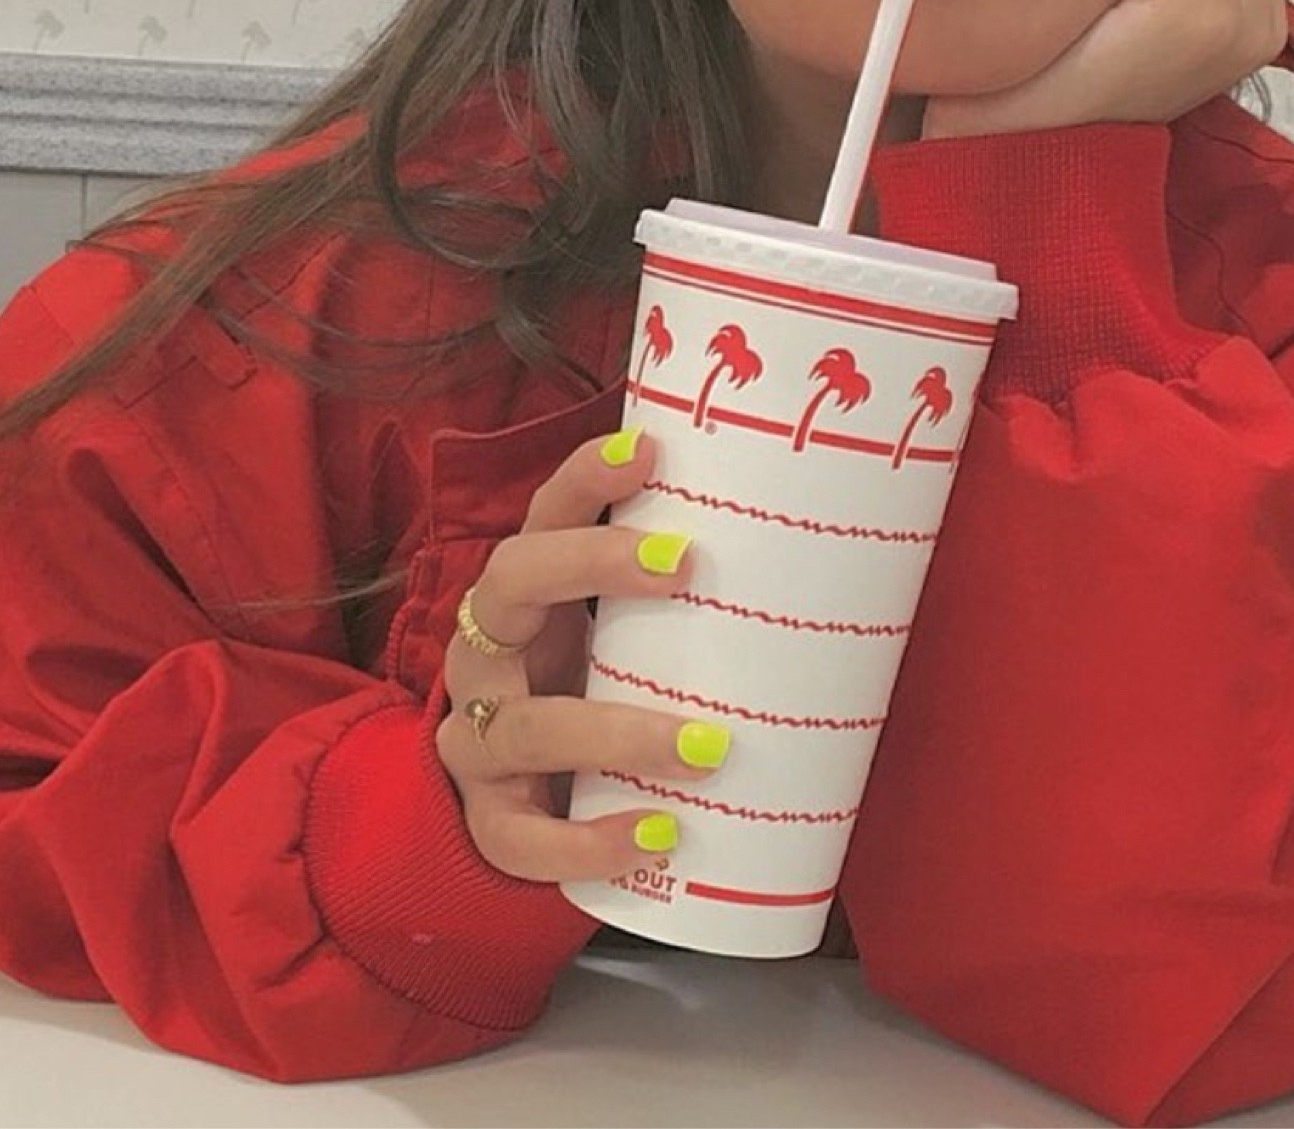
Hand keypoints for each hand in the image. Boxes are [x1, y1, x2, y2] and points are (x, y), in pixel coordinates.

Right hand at [437, 429, 728, 882]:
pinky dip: (589, 842)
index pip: (542, 515)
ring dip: (614, 732)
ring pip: (526, 725)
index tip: (648, 452)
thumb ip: (681, 604)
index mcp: (525, 592)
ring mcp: (477, 735)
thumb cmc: (591, 692)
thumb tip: (816, 558)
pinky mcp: (490, 818)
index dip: (584, 479)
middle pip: (511, 582)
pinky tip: (659, 835)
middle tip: (685, 564)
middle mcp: (487, 649)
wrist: (515, 801)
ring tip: (706, 747)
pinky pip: (523, 837)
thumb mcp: (620, 637)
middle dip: (590, 563)